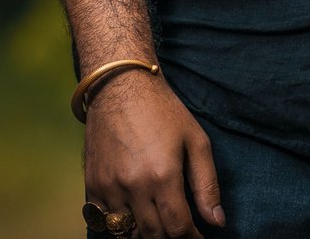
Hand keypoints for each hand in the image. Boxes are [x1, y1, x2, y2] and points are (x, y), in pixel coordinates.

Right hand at [84, 69, 223, 237]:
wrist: (120, 86)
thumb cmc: (164, 111)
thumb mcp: (196, 142)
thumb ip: (207, 185)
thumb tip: (217, 221)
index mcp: (162, 176)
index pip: (178, 229)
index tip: (199, 237)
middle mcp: (132, 186)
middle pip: (153, 235)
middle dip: (171, 238)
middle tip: (182, 229)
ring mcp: (108, 187)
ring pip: (126, 233)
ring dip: (145, 235)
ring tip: (160, 223)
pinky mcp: (91, 184)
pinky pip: (103, 222)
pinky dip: (119, 226)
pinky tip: (135, 215)